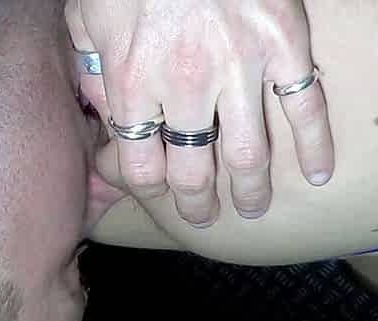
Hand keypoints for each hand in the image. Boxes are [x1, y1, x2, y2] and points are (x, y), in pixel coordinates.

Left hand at [67, 0, 333, 226]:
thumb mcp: (85, 21)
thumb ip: (92, 74)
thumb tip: (105, 112)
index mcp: (133, 83)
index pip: (141, 167)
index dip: (150, 190)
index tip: (159, 191)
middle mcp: (186, 86)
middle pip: (193, 172)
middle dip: (197, 204)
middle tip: (202, 216)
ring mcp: (239, 65)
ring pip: (249, 153)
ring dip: (251, 190)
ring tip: (250, 208)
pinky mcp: (283, 41)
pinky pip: (305, 104)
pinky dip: (315, 143)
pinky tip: (318, 171)